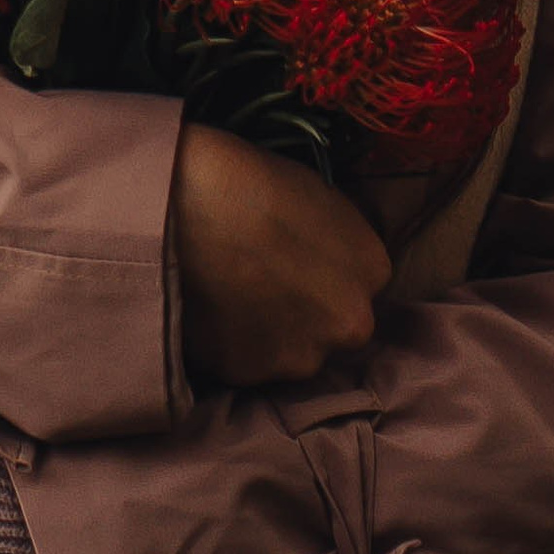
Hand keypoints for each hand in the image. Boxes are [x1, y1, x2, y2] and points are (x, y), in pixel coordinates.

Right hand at [170, 121, 391, 385]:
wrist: (182, 202)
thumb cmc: (248, 179)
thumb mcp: (318, 195)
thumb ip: (337, 242)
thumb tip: (327, 259)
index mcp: (371, 270)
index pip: (360, 283)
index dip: (325, 271)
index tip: (296, 259)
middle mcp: (349, 324)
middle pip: (332, 325)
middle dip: (306, 311)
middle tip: (263, 280)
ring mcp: (299, 356)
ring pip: (290, 351)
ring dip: (269, 332)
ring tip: (230, 293)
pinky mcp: (249, 374)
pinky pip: (244, 361)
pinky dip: (230, 342)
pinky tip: (209, 307)